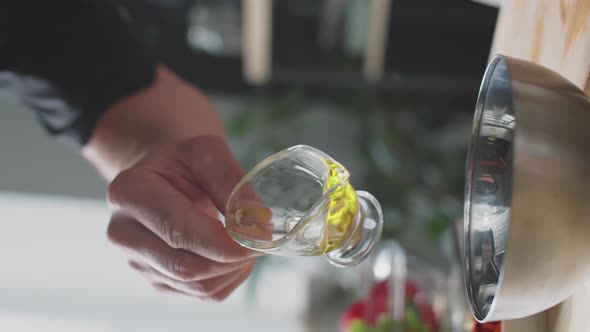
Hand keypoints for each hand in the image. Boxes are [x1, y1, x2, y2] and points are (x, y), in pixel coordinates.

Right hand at [106, 136, 260, 300]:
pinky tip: (233, 254)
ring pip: (196, 285)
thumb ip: (231, 182)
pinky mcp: (156, 281)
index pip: (178, 231)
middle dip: (232, 257)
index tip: (260, 236)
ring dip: (233, 268)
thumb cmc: (184, 162)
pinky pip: (201, 293)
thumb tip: (258, 223)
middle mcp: (124, 233)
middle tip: (261, 240)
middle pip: (186, 266)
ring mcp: (137, 263)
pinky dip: (228, 277)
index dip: (223, 241)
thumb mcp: (206, 152)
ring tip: (247, 241)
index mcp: (129, 193)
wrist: (165, 176)